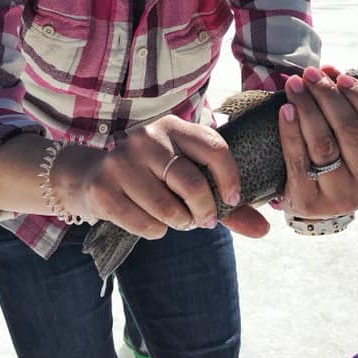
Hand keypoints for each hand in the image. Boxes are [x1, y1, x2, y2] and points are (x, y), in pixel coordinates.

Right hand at [55, 115, 246, 239]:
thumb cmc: (154, 178)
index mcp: (174, 127)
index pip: (214, 147)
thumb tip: (264, 229)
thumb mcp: (190, 177)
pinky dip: (156, 231)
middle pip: (192, 183)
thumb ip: (228, 203)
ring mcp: (121, 161)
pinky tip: (151, 221)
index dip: (230, 178)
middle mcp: (147, 138)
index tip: (233, 200)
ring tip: (177, 219)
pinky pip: (145, 224)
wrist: (92, 177)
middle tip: (204, 220)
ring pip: (168, 209)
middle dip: (204, 210)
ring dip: (180, 223)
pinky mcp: (103, 188)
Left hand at [277, 65, 357, 218]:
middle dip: (327, 96)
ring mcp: (342, 197)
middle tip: (310, 74)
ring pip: (324, 143)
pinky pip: (298, 159)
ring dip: (307, 108)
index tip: (341, 77)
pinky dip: (291, 131)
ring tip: (295, 85)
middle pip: (349, 130)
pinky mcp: (310, 201)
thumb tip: (328, 71)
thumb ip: (351, 105)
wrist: (317, 200)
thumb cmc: (343, 159)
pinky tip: (286, 109)